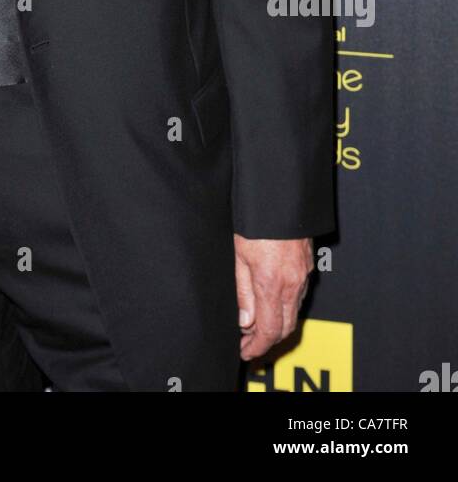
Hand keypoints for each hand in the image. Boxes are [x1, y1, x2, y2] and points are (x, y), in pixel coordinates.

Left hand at [233, 233, 312, 360]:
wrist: (280, 196)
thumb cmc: (256, 221)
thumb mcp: (239, 255)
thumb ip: (243, 292)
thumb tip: (245, 322)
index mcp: (272, 284)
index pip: (269, 330)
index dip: (257, 347)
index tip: (245, 351)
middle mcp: (293, 283)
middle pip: (285, 327)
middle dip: (267, 340)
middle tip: (248, 342)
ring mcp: (304, 274)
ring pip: (294, 311)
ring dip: (277, 323)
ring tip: (256, 322)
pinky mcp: (309, 265)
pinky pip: (299, 294)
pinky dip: (286, 305)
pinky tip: (272, 300)